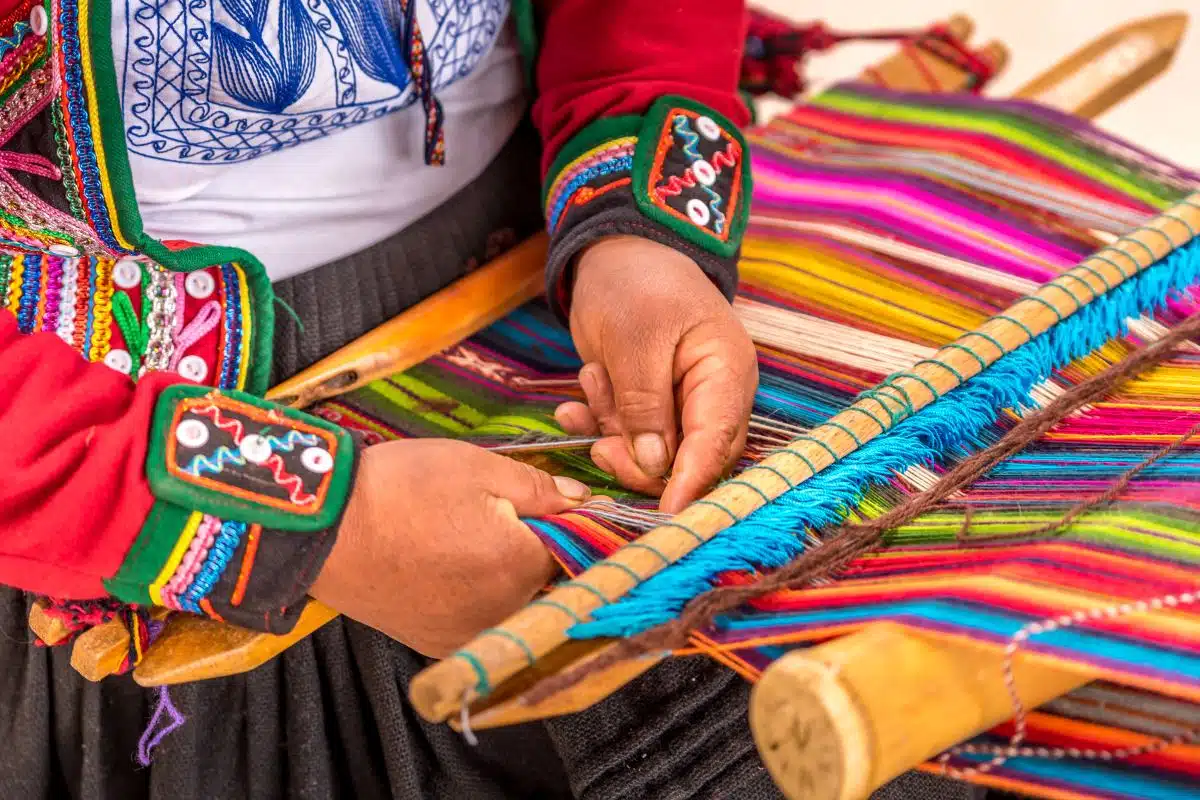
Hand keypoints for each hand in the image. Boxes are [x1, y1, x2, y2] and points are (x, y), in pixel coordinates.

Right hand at [310, 439, 589, 656]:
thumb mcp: (478, 467)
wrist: (322, 529)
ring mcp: (470, 634)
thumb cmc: (400, 489)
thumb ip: (540, 489)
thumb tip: (584, 504)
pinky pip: (481, 620)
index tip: (559, 506)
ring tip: (466, 537)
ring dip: (508, 575)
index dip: (572, 523)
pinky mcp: (438, 644)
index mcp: (522, 565)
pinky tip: (450, 565)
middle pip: (548, 580)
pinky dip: (478, 596)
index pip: (577, 549)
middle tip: (499, 514)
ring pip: (515, 602)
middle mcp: (504, 612)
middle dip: (538, 548)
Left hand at [556, 235, 757, 512]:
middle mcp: (710, 398)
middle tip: (600, 446)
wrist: (615, 253)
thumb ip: (645, 404)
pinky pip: (624, 437)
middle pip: (685, 461)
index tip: (665, 516)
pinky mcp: (647, 407)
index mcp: (725, 376)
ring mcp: (679, 404)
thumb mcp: (636, 339)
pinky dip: (597, 426)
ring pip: (648, 453)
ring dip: (612, 431)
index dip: (691, 483)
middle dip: (637, 460)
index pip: (715, 443)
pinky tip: (572, 409)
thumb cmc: (637, 284)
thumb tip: (654, 464)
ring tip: (593, 381)